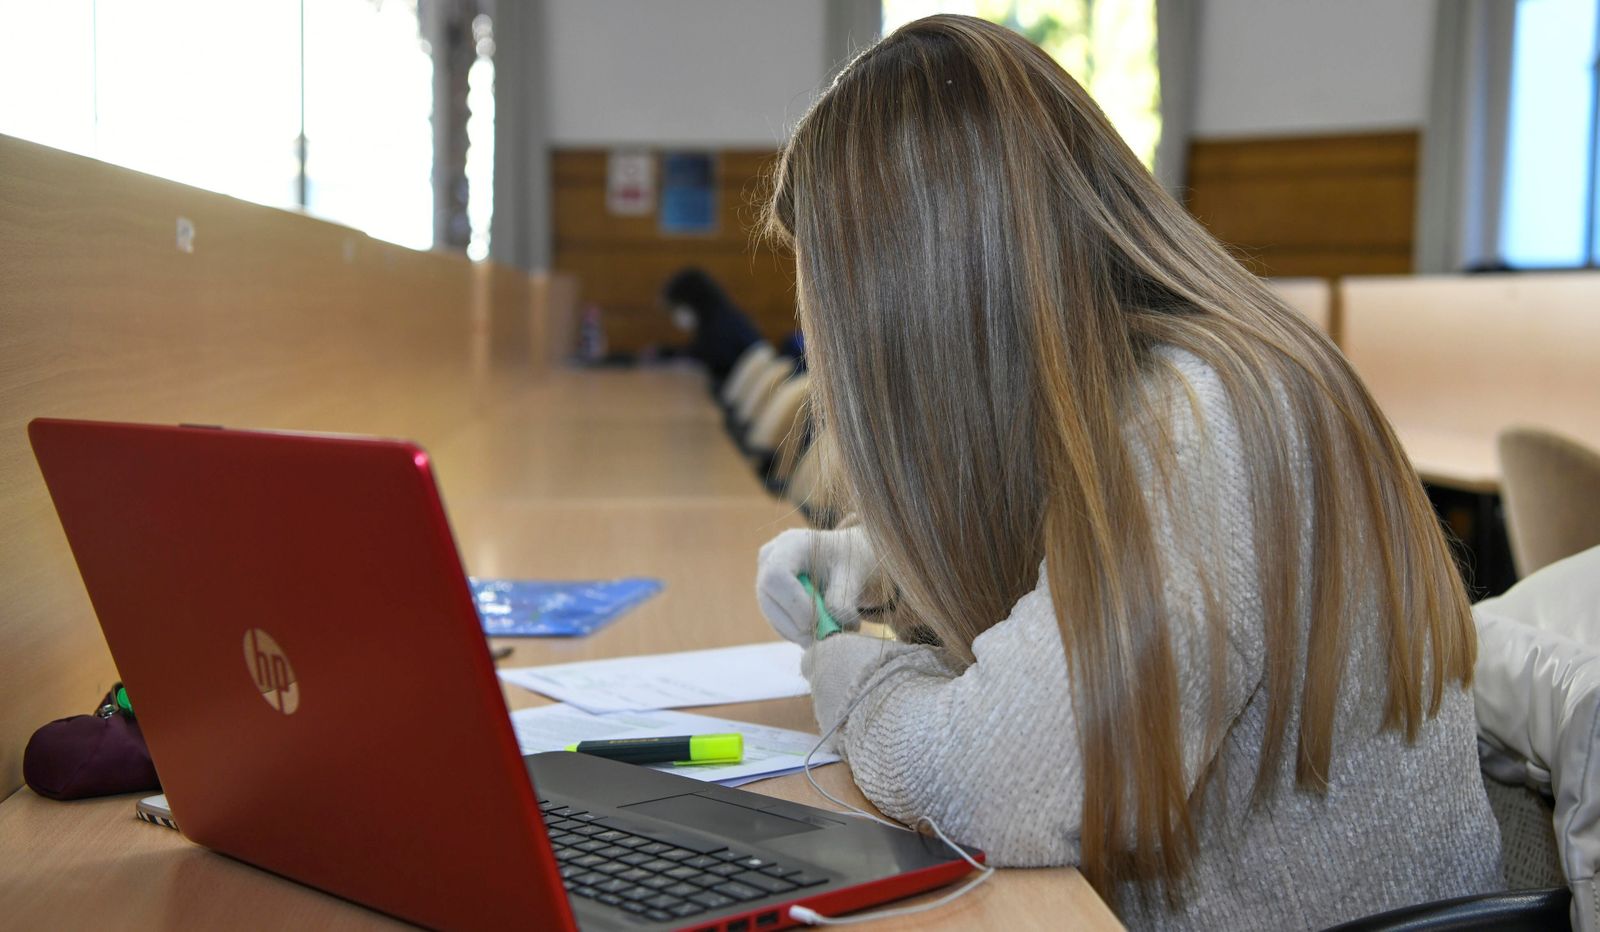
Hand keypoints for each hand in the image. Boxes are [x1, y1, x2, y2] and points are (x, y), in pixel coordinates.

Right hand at [755, 526, 878, 644]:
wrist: (844, 558)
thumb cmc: (849, 560)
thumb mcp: (852, 575)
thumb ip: (844, 599)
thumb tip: (836, 624)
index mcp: (791, 544)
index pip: (777, 576)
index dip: (793, 604)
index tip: (817, 623)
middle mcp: (770, 558)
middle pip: (768, 598)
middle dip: (795, 625)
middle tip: (824, 639)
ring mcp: (764, 577)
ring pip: (771, 614)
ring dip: (798, 633)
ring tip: (826, 635)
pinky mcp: (768, 596)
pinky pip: (776, 620)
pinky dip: (796, 632)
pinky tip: (816, 632)